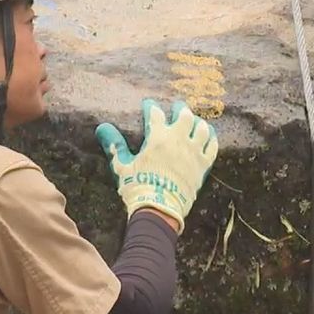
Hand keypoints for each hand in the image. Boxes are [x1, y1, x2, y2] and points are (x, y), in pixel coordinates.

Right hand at [96, 99, 218, 233]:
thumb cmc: (138, 187)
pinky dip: (211, 139)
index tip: (149, 104)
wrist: (159, 208)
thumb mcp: (122, 165)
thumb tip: (102, 127)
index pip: (155, 113)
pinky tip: (208, 136)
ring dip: (197, 121)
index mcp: (158, 137)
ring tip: (194, 120)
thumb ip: (114, 145)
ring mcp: (193, 152)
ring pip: (201, 128)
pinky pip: (212, 146)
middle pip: (184, 114)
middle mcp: (178, 140)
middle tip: (176, 107)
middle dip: (179, 108)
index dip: (151, 107)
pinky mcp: (203, 165)